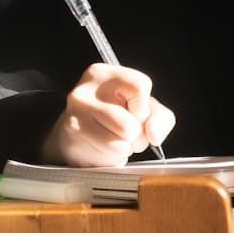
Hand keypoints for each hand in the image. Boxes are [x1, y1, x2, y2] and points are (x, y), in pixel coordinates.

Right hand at [41, 62, 176, 165]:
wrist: (77, 137)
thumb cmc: (117, 116)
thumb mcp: (145, 109)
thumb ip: (160, 118)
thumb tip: (153, 135)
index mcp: (102, 74)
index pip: (140, 85)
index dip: (144, 107)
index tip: (135, 111)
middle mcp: (84, 91)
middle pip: (131, 122)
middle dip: (136, 134)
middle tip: (125, 130)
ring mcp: (74, 116)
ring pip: (120, 142)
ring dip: (125, 148)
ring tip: (114, 139)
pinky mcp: (73, 142)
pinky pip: (108, 156)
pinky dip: (113, 158)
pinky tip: (101, 148)